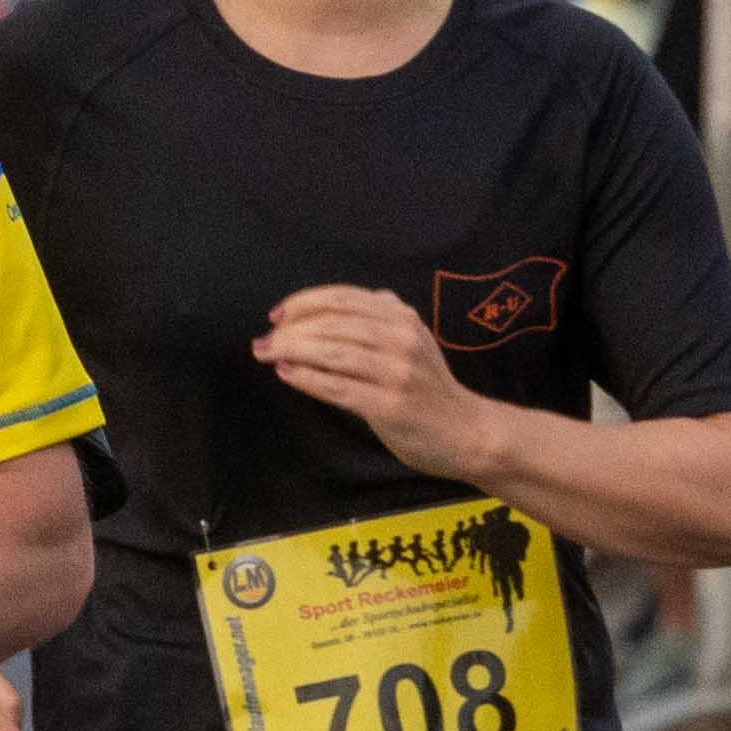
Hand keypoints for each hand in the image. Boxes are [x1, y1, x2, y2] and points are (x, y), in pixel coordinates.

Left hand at [255, 284, 497, 474]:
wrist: (467, 432)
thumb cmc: (430, 388)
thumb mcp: (413, 340)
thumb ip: (381, 317)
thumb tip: (332, 304)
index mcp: (403, 318)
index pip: (342, 298)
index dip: (303, 302)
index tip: (277, 315)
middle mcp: (401, 339)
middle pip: (332, 323)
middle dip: (289, 329)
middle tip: (263, 340)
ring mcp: (396, 373)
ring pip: (331, 352)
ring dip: (291, 351)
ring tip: (267, 354)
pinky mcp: (389, 405)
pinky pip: (337, 387)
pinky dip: (306, 378)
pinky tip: (286, 374)